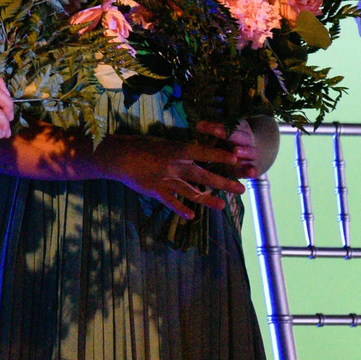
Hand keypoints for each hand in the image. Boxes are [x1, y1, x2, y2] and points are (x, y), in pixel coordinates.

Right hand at [98, 134, 244, 218]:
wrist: (119, 156)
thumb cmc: (141, 146)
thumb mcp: (163, 144)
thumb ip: (179, 150)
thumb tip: (196, 153)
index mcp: (177, 150)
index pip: (203, 152)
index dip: (219, 155)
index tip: (236, 158)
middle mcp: (175, 165)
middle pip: (203, 175)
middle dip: (223, 182)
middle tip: (241, 189)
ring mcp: (166, 179)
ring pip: (191, 191)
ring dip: (208, 199)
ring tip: (222, 205)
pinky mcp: (156, 190)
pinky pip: (171, 202)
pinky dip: (181, 209)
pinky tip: (191, 216)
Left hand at [197, 120, 261, 178]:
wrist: (252, 159)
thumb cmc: (230, 145)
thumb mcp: (223, 137)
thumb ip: (214, 132)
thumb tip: (199, 125)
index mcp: (238, 129)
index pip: (228, 125)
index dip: (214, 125)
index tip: (199, 126)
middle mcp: (247, 140)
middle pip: (239, 135)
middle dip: (228, 134)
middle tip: (216, 131)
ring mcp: (252, 154)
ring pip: (250, 151)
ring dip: (244, 151)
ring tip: (236, 151)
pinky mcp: (254, 169)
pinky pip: (256, 169)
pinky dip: (254, 171)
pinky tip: (251, 172)